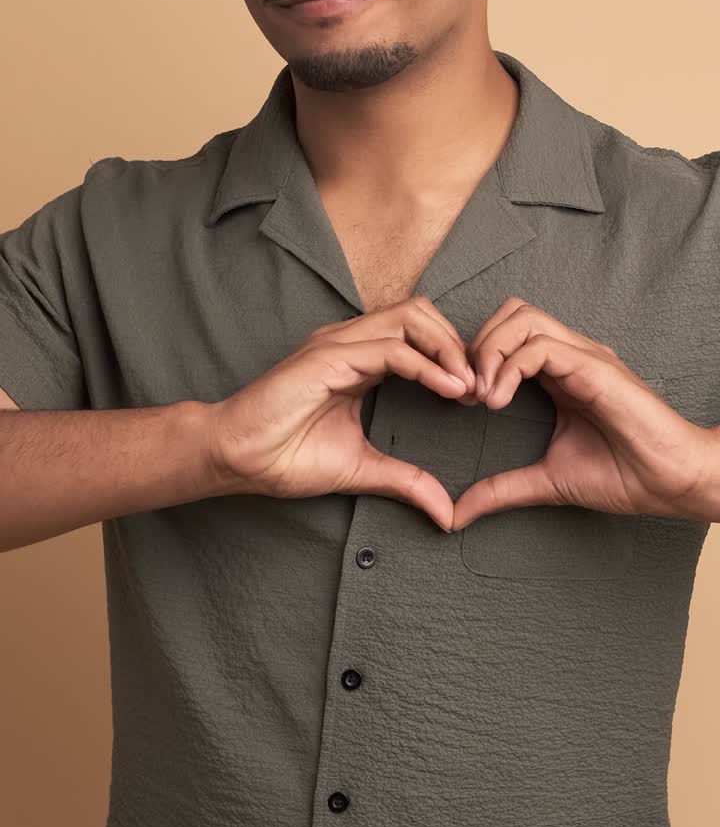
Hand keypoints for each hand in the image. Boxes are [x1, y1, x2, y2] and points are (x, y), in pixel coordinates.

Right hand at [208, 297, 476, 531]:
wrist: (235, 458)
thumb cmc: (285, 458)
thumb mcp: (361, 469)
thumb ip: (405, 481)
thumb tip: (447, 513)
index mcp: (358, 359)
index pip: (418, 333)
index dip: (453, 357)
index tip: (478, 396)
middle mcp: (350, 341)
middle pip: (421, 312)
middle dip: (458, 343)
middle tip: (481, 387)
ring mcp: (338, 344)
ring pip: (411, 318)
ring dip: (449, 348)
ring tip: (469, 387)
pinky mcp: (328, 357)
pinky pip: (391, 349)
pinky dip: (427, 365)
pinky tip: (449, 389)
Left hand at [454, 296, 719, 529]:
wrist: (673, 483)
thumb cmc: (624, 476)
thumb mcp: (548, 481)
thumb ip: (503, 488)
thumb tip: (458, 513)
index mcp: (560, 372)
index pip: (507, 334)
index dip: (476, 358)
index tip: (463, 402)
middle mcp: (571, 354)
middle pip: (510, 313)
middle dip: (477, 345)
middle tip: (467, 393)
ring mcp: (583, 356)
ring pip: (521, 318)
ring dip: (488, 351)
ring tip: (482, 397)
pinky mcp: (594, 367)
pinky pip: (539, 346)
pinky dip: (508, 367)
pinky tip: (498, 401)